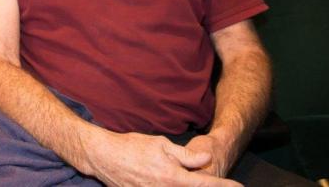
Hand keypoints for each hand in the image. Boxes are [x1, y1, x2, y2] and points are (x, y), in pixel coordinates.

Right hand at [82, 128, 241, 186]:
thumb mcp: (162, 145)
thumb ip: (186, 155)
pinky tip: (171, 182)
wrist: (105, 157)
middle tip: (222, 184)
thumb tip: (207, 157)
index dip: (224, 186)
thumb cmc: (133, 147)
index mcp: (174, 177)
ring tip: (188, 178)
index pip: (205, 184)